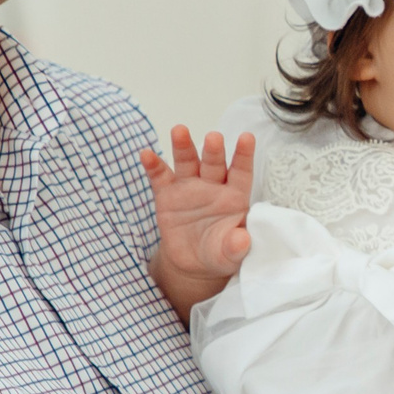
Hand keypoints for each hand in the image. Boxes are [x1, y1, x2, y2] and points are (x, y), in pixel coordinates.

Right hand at [142, 127, 253, 316]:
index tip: (247, 137)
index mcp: (235, 196)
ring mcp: (189, 187)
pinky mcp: (167, 194)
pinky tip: (147, 154)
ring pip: (187, 162)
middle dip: (213, 150)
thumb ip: (236, 246)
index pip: (241, 172)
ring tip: (179, 130)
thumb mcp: (230, 254)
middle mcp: (213, 185)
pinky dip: (154, 165)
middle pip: (214, 163)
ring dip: (183, 147)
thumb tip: (243, 240)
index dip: (244, 155)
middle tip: (213, 137)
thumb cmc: (219, 252)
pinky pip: (160, 177)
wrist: (193, 262)